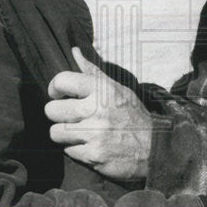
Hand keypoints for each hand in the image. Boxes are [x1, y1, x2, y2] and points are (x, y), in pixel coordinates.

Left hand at [46, 47, 152, 180]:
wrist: (154, 147)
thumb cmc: (131, 114)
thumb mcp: (116, 88)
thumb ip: (92, 71)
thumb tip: (74, 50)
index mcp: (102, 89)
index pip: (61, 81)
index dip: (54, 89)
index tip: (58, 95)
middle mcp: (97, 109)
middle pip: (52, 110)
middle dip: (60, 115)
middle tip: (73, 117)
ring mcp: (95, 133)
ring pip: (55, 132)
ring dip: (66, 135)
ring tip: (81, 132)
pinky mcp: (94, 155)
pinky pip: (67, 151)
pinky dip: (76, 150)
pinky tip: (91, 145)